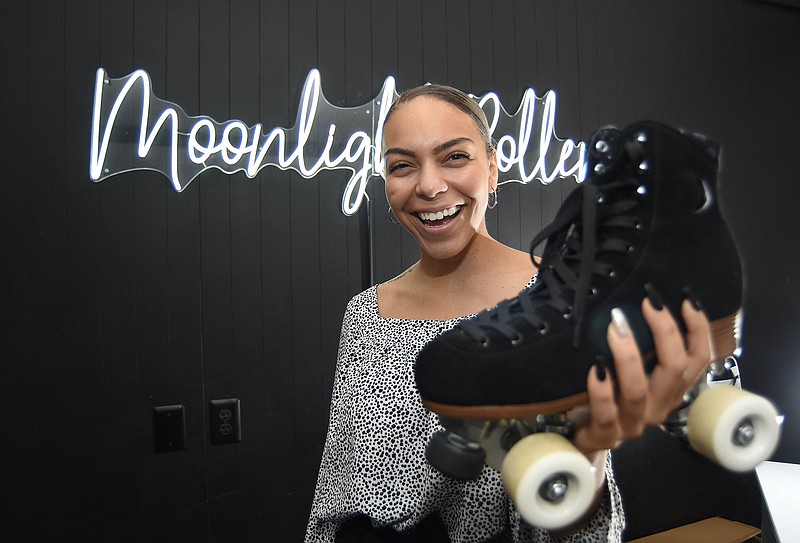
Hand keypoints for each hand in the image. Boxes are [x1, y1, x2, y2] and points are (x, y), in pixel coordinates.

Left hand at [573, 298, 711, 454]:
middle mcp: (658, 407)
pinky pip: (605, 413)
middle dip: (665, 332)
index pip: (698, 359)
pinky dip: (601, 389)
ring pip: (638, 390)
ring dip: (629, 356)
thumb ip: (643, 346)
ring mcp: (632, 424)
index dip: (698, 329)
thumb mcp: (632, 371)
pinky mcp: (604, 435)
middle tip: (648, 302)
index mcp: (671, 390)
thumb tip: (643, 301)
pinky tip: (595, 367)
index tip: (686, 299)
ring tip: (615, 326)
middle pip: (674, 369)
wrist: (581, 438)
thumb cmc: (610, 396)